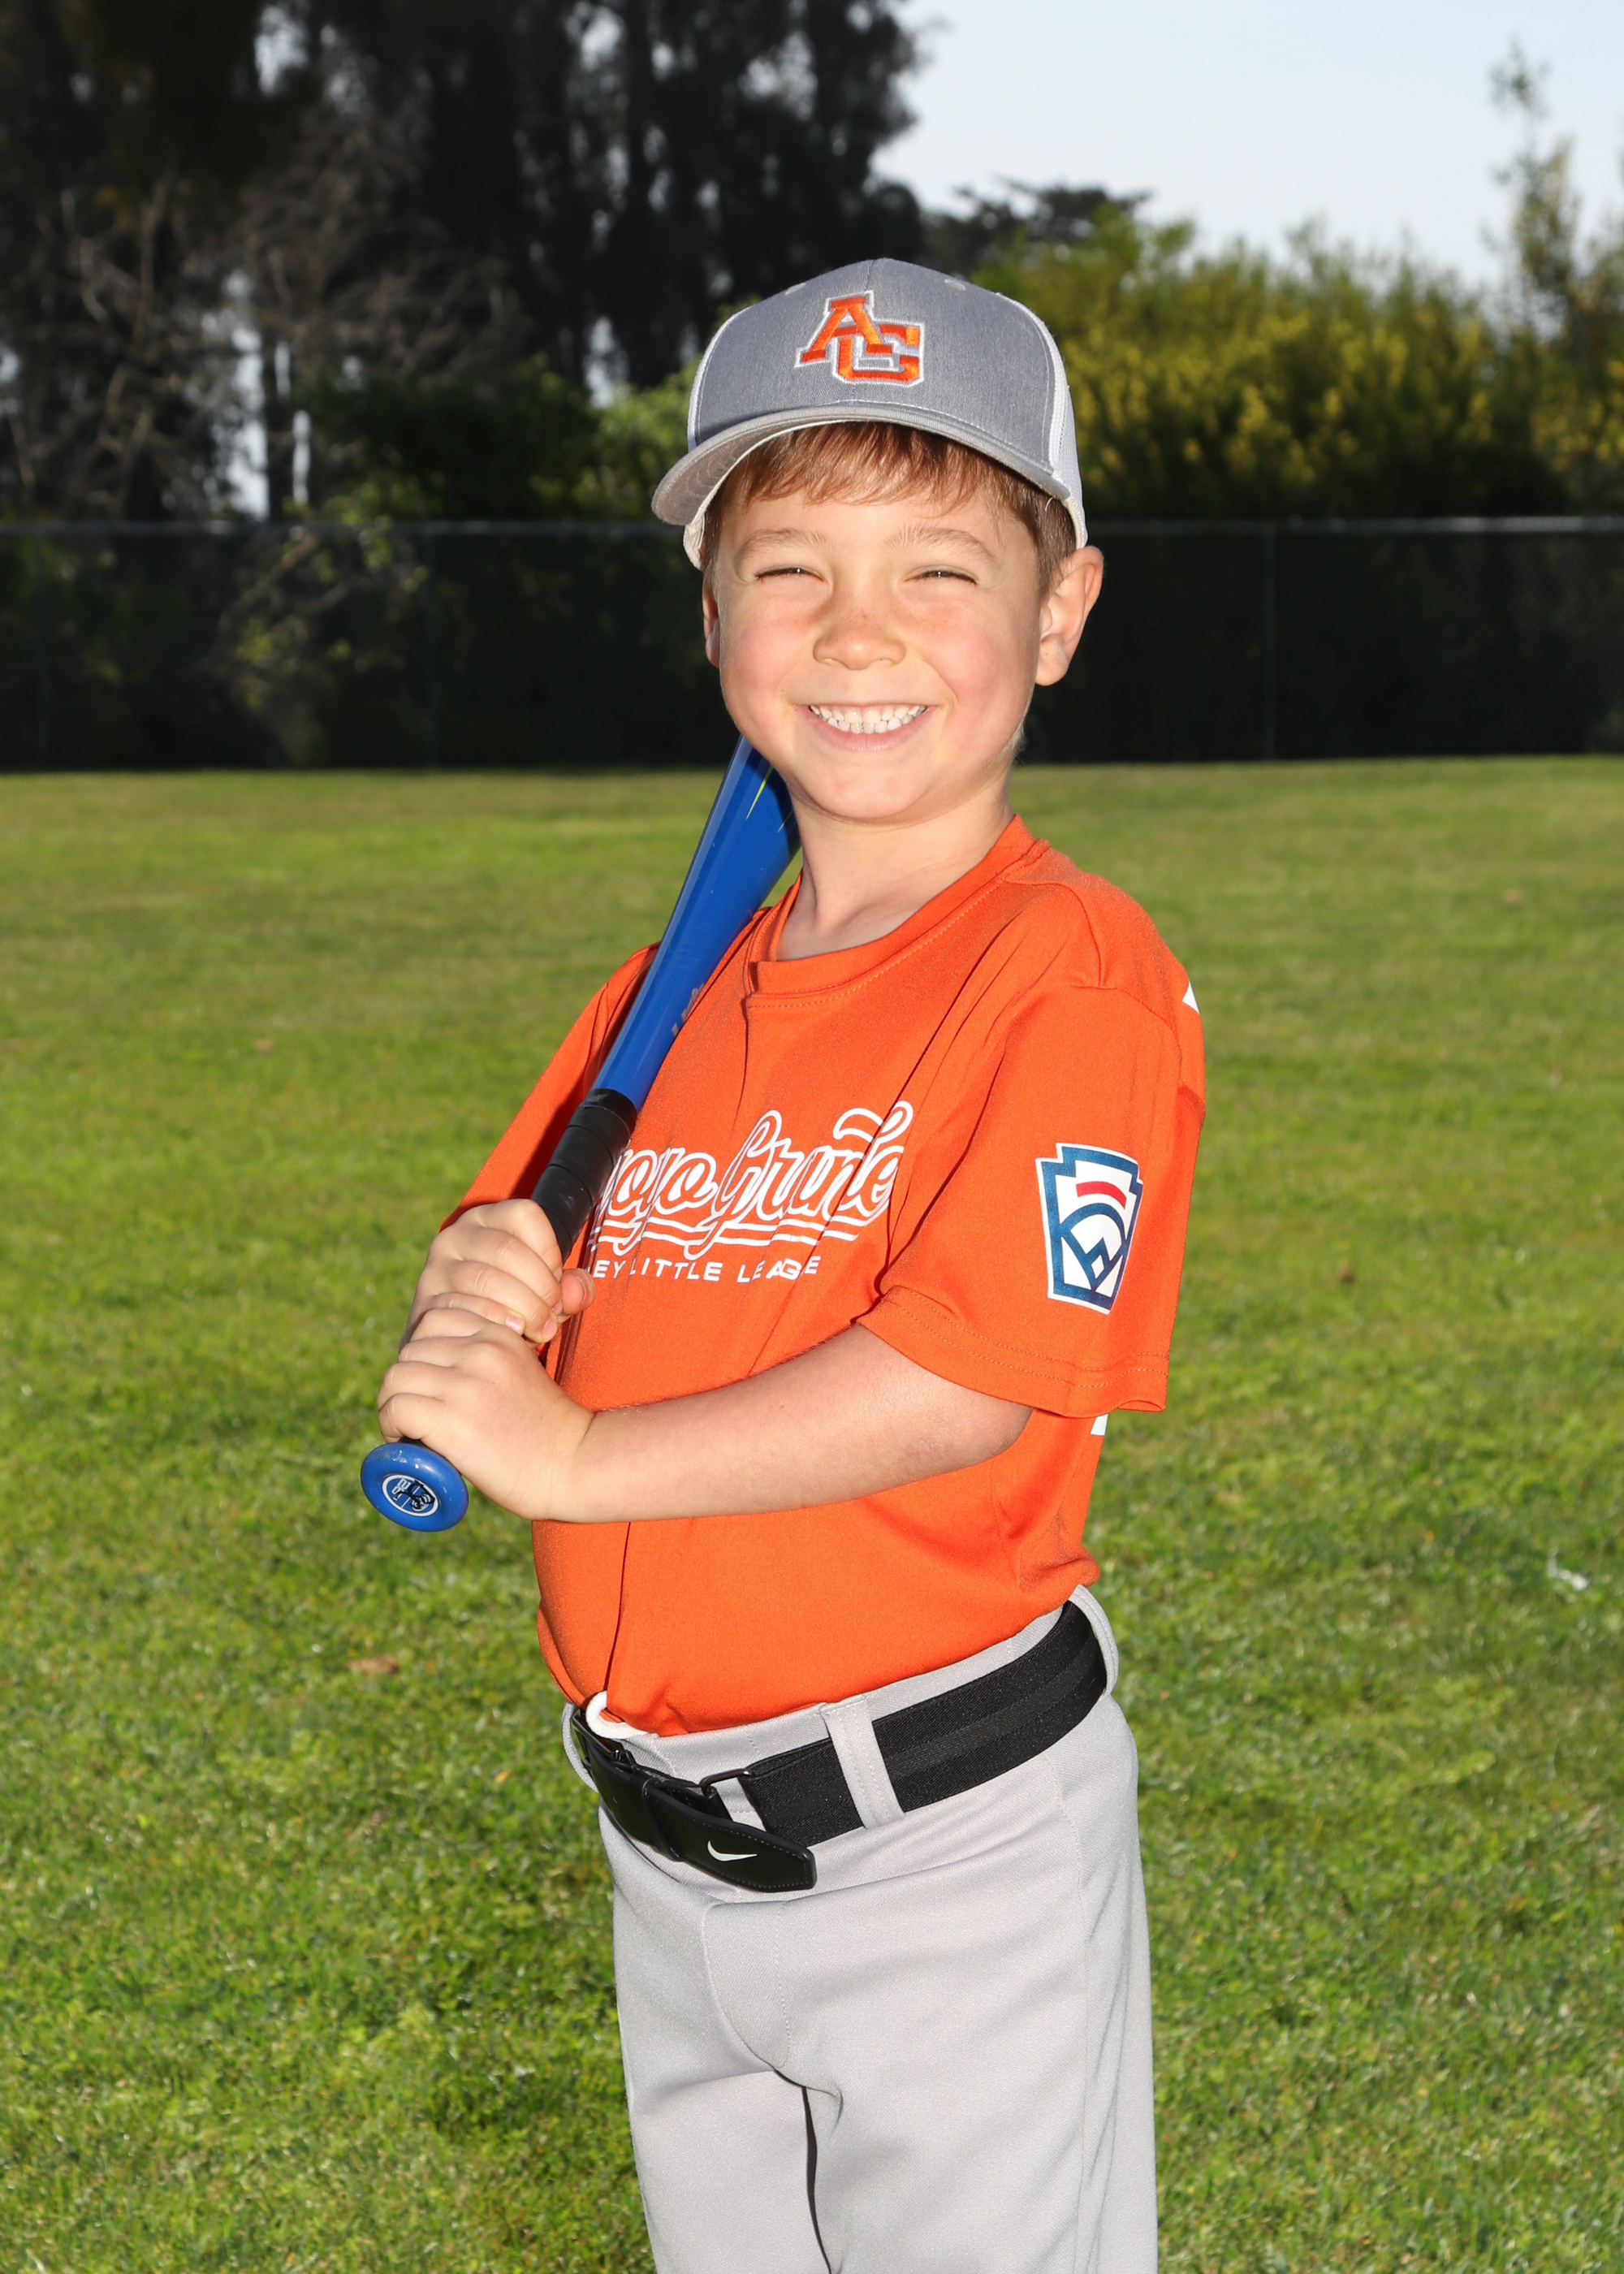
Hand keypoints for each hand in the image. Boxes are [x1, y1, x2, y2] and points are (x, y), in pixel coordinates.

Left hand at [376, 1306, 592, 1519]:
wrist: (575, 1462)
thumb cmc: (548, 1427)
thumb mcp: (522, 1370)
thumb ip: (488, 1358)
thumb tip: (439, 1367)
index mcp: (499, 1334)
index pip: (435, 1315)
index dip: (425, 1347)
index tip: (432, 1378)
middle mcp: (481, 1351)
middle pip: (411, 1347)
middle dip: (408, 1379)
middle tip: (419, 1410)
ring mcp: (466, 1384)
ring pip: (397, 1377)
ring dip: (394, 1403)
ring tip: (409, 1428)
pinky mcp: (453, 1420)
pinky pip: (396, 1408)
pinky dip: (392, 1426)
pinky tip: (407, 1440)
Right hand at [404, 1198, 594, 1348]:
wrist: (459, 1343)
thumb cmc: (511, 1310)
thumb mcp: (545, 1294)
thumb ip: (569, 1290)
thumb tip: (576, 1292)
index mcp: (488, 1219)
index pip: (525, 1214)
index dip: (549, 1250)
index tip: (555, 1282)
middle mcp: (456, 1235)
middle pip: (508, 1249)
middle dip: (540, 1288)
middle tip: (552, 1317)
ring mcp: (437, 1267)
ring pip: (488, 1279)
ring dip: (523, 1309)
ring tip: (539, 1331)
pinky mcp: (426, 1299)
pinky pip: (466, 1307)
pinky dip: (497, 1323)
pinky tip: (513, 1335)